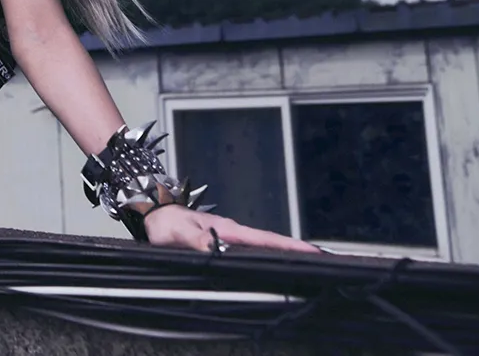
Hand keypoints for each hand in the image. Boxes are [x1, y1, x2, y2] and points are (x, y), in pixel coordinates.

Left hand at [142, 204, 321, 254]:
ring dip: (284, 253)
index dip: (290, 246)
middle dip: (297, 251)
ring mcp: (230, 236)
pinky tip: (275, 264)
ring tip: (309, 265)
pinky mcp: (224, 241)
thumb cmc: (165, 223)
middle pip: (271, 243)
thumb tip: (215, 249)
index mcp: (228, 229)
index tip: (315, 252)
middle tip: (324, 262)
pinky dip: (267, 254)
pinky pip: (251, 248)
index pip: (265, 239)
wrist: (154, 212)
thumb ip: (195, 240)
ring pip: (263, 246)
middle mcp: (233, 232)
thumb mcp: (177, 233)